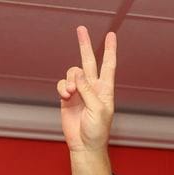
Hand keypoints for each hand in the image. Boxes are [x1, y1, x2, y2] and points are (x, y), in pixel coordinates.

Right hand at [57, 26, 116, 174]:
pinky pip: (62, 84)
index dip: (110, 50)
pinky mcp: (67, 98)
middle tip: (81, 29)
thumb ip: (88, 90)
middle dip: (85, 45)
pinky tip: (65, 95)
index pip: (108, 65)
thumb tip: (78, 73)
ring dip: (70, 80)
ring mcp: (79, 92)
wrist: (84, 145)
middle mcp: (92, 88)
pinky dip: (62, 87)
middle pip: (89, 61)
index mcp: (105, 89)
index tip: (111, 35)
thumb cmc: (96, 131)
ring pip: (72, 73)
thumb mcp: (97, 109)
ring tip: (71, 92)